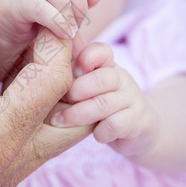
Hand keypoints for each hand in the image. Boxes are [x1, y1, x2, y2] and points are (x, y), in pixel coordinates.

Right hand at [0, 0, 99, 45]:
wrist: (0, 36)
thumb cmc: (34, 25)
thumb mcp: (62, 14)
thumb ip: (80, 4)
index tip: (85, 9)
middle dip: (80, 5)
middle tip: (76, 27)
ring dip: (68, 12)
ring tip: (69, 31)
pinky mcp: (13, 1)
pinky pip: (39, 7)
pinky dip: (56, 22)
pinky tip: (62, 34)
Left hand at [50, 43, 159, 157]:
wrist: (138, 130)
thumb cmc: (100, 105)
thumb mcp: (84, 86)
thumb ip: (69, 71)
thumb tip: (46, 52)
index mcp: (108, 65)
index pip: (100, 51)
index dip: (84, 60)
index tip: (69, 73)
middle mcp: (122, 79)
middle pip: (102, 78)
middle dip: (76, 91)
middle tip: (59, 101)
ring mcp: (132, 99)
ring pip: (104, 103)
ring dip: (77, 114)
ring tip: (58, 121)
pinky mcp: (139, 122)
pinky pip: (115, 124)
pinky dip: (100, 132)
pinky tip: (95, 135)